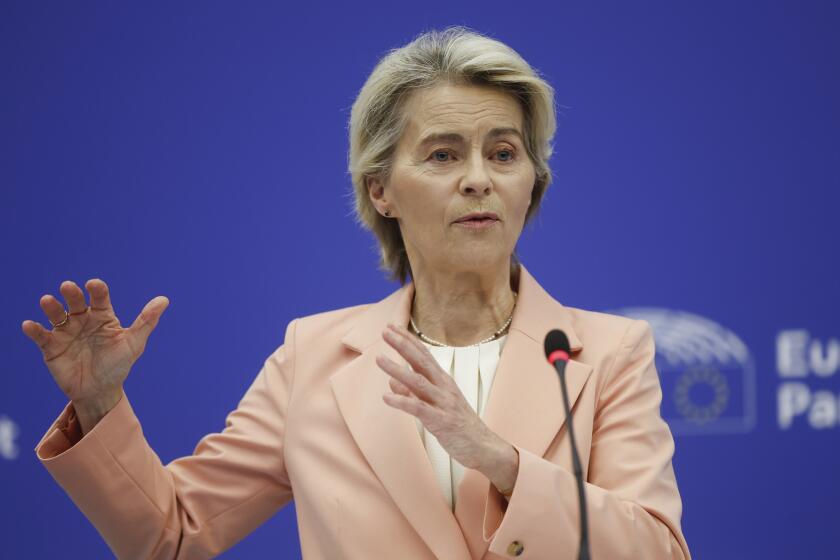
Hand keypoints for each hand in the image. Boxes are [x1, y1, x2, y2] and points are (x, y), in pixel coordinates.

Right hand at [21, 279, 168, 412]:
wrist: (100, 392)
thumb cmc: (118, 365)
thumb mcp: (133, 343)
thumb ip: (146, 321)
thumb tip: (164, 299)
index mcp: (103, 315)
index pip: (100, 297)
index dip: (97, 290)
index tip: (94, 285)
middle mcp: (83, 319)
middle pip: (76, 301)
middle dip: (72, 293)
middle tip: (69, 287)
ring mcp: (65, 331)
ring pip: (56, 314)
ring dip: (51, 307)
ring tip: (47, 301)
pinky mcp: (51, 346)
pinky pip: (40, 336)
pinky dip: (34, 330)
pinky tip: (29, 325)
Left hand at [377, 324, 517, 489]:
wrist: (484, 447)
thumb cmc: (460, 425)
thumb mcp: (436, 405)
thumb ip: (413, 394)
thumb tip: (391, 383)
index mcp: (443, 381)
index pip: (424, 354)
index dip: (408, 340)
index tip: (392, 328)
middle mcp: (444, 387)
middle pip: (421, 361)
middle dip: (402, 345)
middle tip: (385, 332)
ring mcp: (443, 403)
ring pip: (418, 382)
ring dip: (397, 370)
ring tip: (379, 359)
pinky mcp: (441, 421)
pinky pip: (418, 409)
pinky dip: (402, 402)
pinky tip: (386, 397)